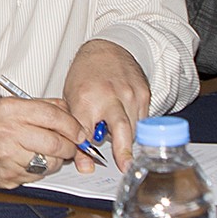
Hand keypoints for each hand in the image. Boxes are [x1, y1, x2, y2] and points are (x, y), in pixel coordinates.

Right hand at [0, 97, 88, 188]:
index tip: (80, 133)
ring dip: (57, 161)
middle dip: (70, 147)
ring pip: (50, 162)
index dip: (73, 126)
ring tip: (47, 154)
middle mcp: (8, 131)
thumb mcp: (15, 108)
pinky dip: (41, 170)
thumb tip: (74, 118)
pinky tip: (31, 162)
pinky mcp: (9, 176)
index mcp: (11, 110)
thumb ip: (45, 107)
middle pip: (55, 142)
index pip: (53, 116)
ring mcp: (7, 156)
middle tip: (72, 147)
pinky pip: (38, 175)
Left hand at [60, 39, 150, 168]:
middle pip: (121, 131)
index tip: (89, 162)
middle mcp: (110, 96)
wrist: (107, 49)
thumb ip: (76, 133)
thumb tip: (85, 164)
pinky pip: (143, 120)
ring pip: (134, 129)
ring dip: (128, 140)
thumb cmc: (86, 76)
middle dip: (123, 151)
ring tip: (120, 142)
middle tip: (126, 168)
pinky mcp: (145, 95)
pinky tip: (128, 125)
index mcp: (86, 99)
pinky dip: (136, 128)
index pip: (85, 133)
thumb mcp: (72, 102)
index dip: (86, 150)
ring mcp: (130, 95)